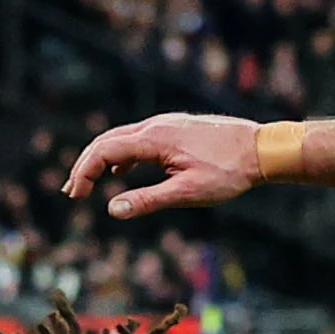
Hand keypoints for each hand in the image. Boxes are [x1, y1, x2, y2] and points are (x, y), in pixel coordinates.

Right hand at [64, 114, 263, 219]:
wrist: (262, 148)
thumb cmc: (229, 172)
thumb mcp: (188, 192)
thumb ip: (148, 200)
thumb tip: (112, 209)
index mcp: (155, 138)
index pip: (105, 151)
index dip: (84, 172)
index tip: (76, 196)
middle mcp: (157, 124)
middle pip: (108, 141)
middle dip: (85, 165)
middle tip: (72, 192)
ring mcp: (167, 124)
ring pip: (122, 137)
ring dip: (102, 159)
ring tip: (88, 184)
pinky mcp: (176, 128)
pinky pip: (139, 138)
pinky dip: (122, 154)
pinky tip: (122, 171)